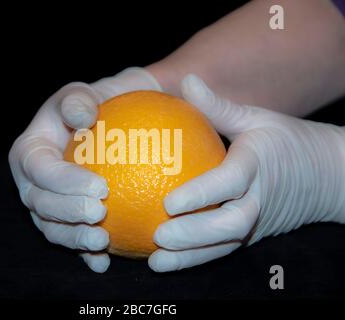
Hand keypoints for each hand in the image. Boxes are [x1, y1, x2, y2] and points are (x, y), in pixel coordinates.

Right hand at [9, 67, 161, 272]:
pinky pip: (68, 240)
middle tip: (101, 214)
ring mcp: (44, 205)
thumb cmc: (89, 109)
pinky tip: (102, 262)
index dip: (65, 182)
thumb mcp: (81, 95)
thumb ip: (78, 100)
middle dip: (68, 213)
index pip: (41, 170)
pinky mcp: (61, 221)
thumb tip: (83, 117)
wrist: (97, 130)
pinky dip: (82, 254)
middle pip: (41, 204)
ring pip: (51, 228)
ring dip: (74, 238)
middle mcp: (31, 183)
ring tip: (103, 241)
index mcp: (29, 153)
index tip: (100, 187)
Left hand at [149, 74, 344, 271]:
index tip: (169, 202)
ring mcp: (258, 221)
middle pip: (231, 224)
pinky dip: (198, 258)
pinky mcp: (253, 234)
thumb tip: (187, 81)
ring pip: (226, 245)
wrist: (328, 174)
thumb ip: (219, 106)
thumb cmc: (286, 141)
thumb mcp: (256, 118)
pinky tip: (169, 261)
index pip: (230, 182)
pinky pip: (225, 249)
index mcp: (258, 165)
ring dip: (191, 257)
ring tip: (157, 262)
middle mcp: (259, 198)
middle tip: (159, 235)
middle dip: (195, 235)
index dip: (202, 194)